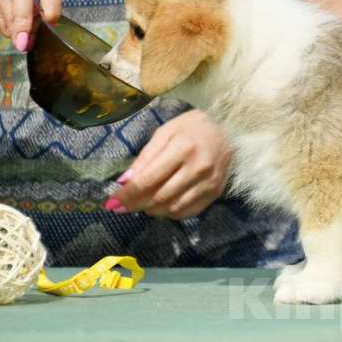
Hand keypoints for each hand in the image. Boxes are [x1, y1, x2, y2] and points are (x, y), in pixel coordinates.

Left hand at [105, 109, 231, 218]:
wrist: (230, 130)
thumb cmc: (193, 127)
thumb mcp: (166, 132)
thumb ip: (146, 156)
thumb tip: (125, 181)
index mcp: (183, 148)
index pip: (148, 179)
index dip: (127, 194)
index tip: (111, 203)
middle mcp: (198, 168)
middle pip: (159, 197)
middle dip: (136, 205)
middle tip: (122, 206)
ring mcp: (209, 183)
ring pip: (173, 208)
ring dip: (152, 211)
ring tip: (141, 205)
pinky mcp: (215, 192)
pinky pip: (188, 212)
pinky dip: (170, 213)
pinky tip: (161, 207)